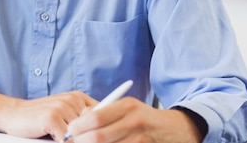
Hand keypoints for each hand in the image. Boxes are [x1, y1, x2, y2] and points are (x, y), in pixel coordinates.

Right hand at [0, 90, 97, 139]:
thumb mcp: (65, 115)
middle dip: (86, 138)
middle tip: (67, 135)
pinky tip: (50, 137)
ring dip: (71, 141)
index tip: (98, 138)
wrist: (13, 113)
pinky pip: (67, 140)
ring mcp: (63, 107)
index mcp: (79, 97)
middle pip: (93, 128)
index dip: (100, 133)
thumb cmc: (40, 118)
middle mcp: (74, 99)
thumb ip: (82, 120)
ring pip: (81, 135)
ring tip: (58, 136)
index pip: (102, 117)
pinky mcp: (52, 117)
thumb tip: (103, 134)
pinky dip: (61, 142)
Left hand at [62, 98, 202, 142]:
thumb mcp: (127, 109)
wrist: (177, 130)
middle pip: (97, 137)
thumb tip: (77, 123)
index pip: (94, 117)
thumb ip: (104, 113)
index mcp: (127, 106)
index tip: (69, 132)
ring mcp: (141, 139)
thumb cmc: (144, 119)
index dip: (77, 127)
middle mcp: (134, 122)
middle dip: (80, 142)